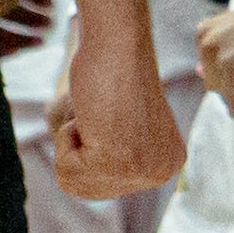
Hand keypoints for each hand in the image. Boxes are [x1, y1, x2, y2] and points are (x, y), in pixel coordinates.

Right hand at [51, 52, 186, 198]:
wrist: (118, 42)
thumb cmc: (112, 72)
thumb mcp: (123, 126)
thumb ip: (113, 157)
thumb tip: (84, 182)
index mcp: (167, 164)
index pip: (105, 185)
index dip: (91, 147)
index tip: (111, 115)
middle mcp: (161, 172)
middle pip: (89, 190)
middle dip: (80, 148)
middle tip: (100, 113)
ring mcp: (142, 170)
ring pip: (74, 182)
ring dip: (71, 142)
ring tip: (95, 113)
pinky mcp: (117, 161)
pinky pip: (66, 169)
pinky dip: (66, 136)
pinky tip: (90, 112)